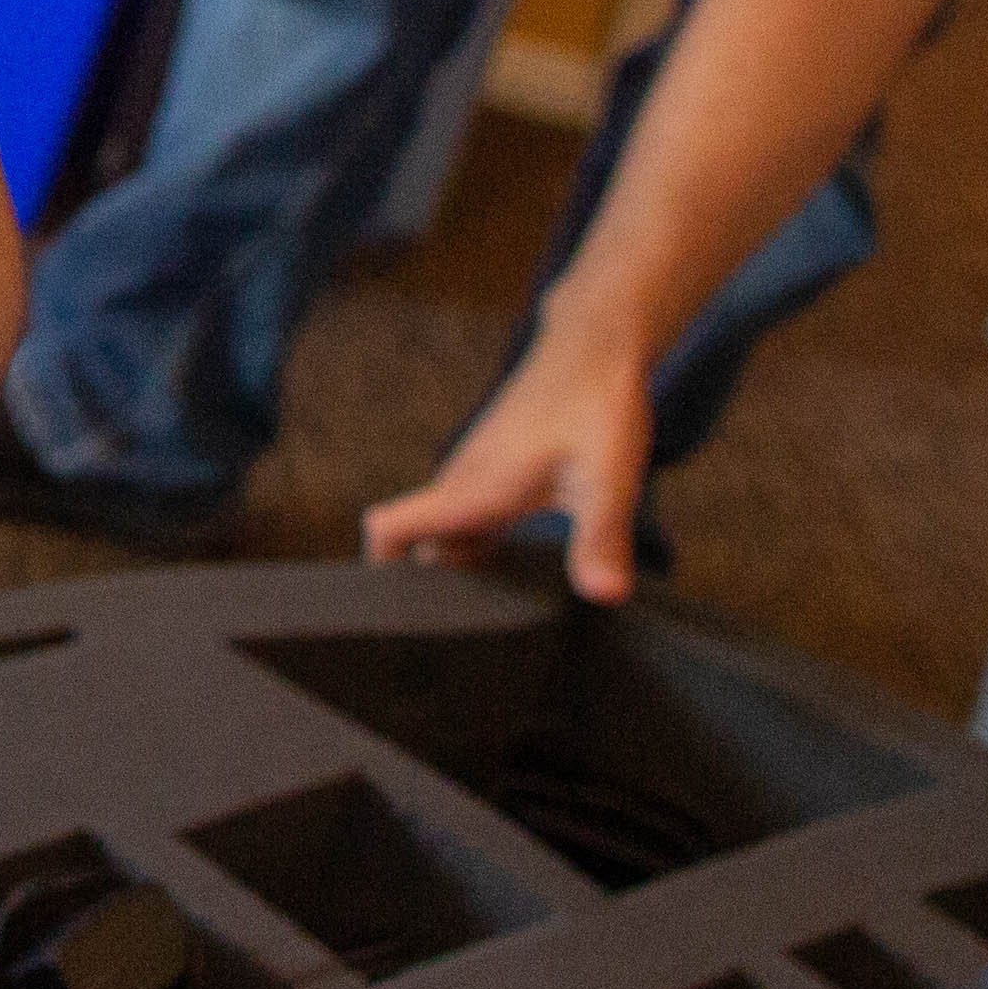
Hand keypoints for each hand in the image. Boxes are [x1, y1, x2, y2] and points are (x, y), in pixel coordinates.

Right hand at [363, 296, 657, 600]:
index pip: (389, 528)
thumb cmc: (595, 404)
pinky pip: (470, 518)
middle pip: (416, 546)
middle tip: (460, 643)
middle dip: (425, 591)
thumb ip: (601, 539)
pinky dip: (480, 548)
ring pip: (446, 533)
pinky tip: (520, 573)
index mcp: (471, 491)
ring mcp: (478, 474)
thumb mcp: (607, 478)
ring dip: (456, 570)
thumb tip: (603, 596)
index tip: (398, 615)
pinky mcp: (498, 469)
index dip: (380, 572)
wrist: (595, 346)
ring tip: (492, 620)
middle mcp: (463, 483)